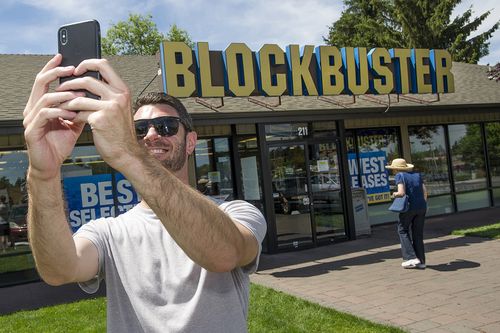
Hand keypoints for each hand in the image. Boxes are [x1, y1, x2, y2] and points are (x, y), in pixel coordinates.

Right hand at [23, 54, 84, 179]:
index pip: (44, 80)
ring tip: (78, 95)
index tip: (64, 57)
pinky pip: (45, 115)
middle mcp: (32, 109)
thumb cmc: (60, 143)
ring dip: (63, 95)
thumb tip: (93, 94)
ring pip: (44, 98)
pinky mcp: (31, 131)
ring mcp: (30, 120)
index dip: (52, 68)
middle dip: (56, 73)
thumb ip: (79, 108)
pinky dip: (59, 111)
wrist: (52, 164)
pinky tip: (72, 112)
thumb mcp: (73, 122)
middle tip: (71, 69)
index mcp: (40, 104)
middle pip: (40, 83)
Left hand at [56, 58, 138, 170]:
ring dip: (66, 102)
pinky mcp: (100, 120)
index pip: (103, 65)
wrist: (126, 153)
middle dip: (69, 84)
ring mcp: (110, 108)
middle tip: (61, 88)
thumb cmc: (120, 132)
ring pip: (79, 97)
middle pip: (87, 79)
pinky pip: (79, 113)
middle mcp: (118, 96)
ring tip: (62, 106)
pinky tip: (72, 120)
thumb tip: (87, 82)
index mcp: (123, 90)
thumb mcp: (119, 108)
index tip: (76, 70)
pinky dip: (72, 116)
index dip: (87, 63)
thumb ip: (107, 94)